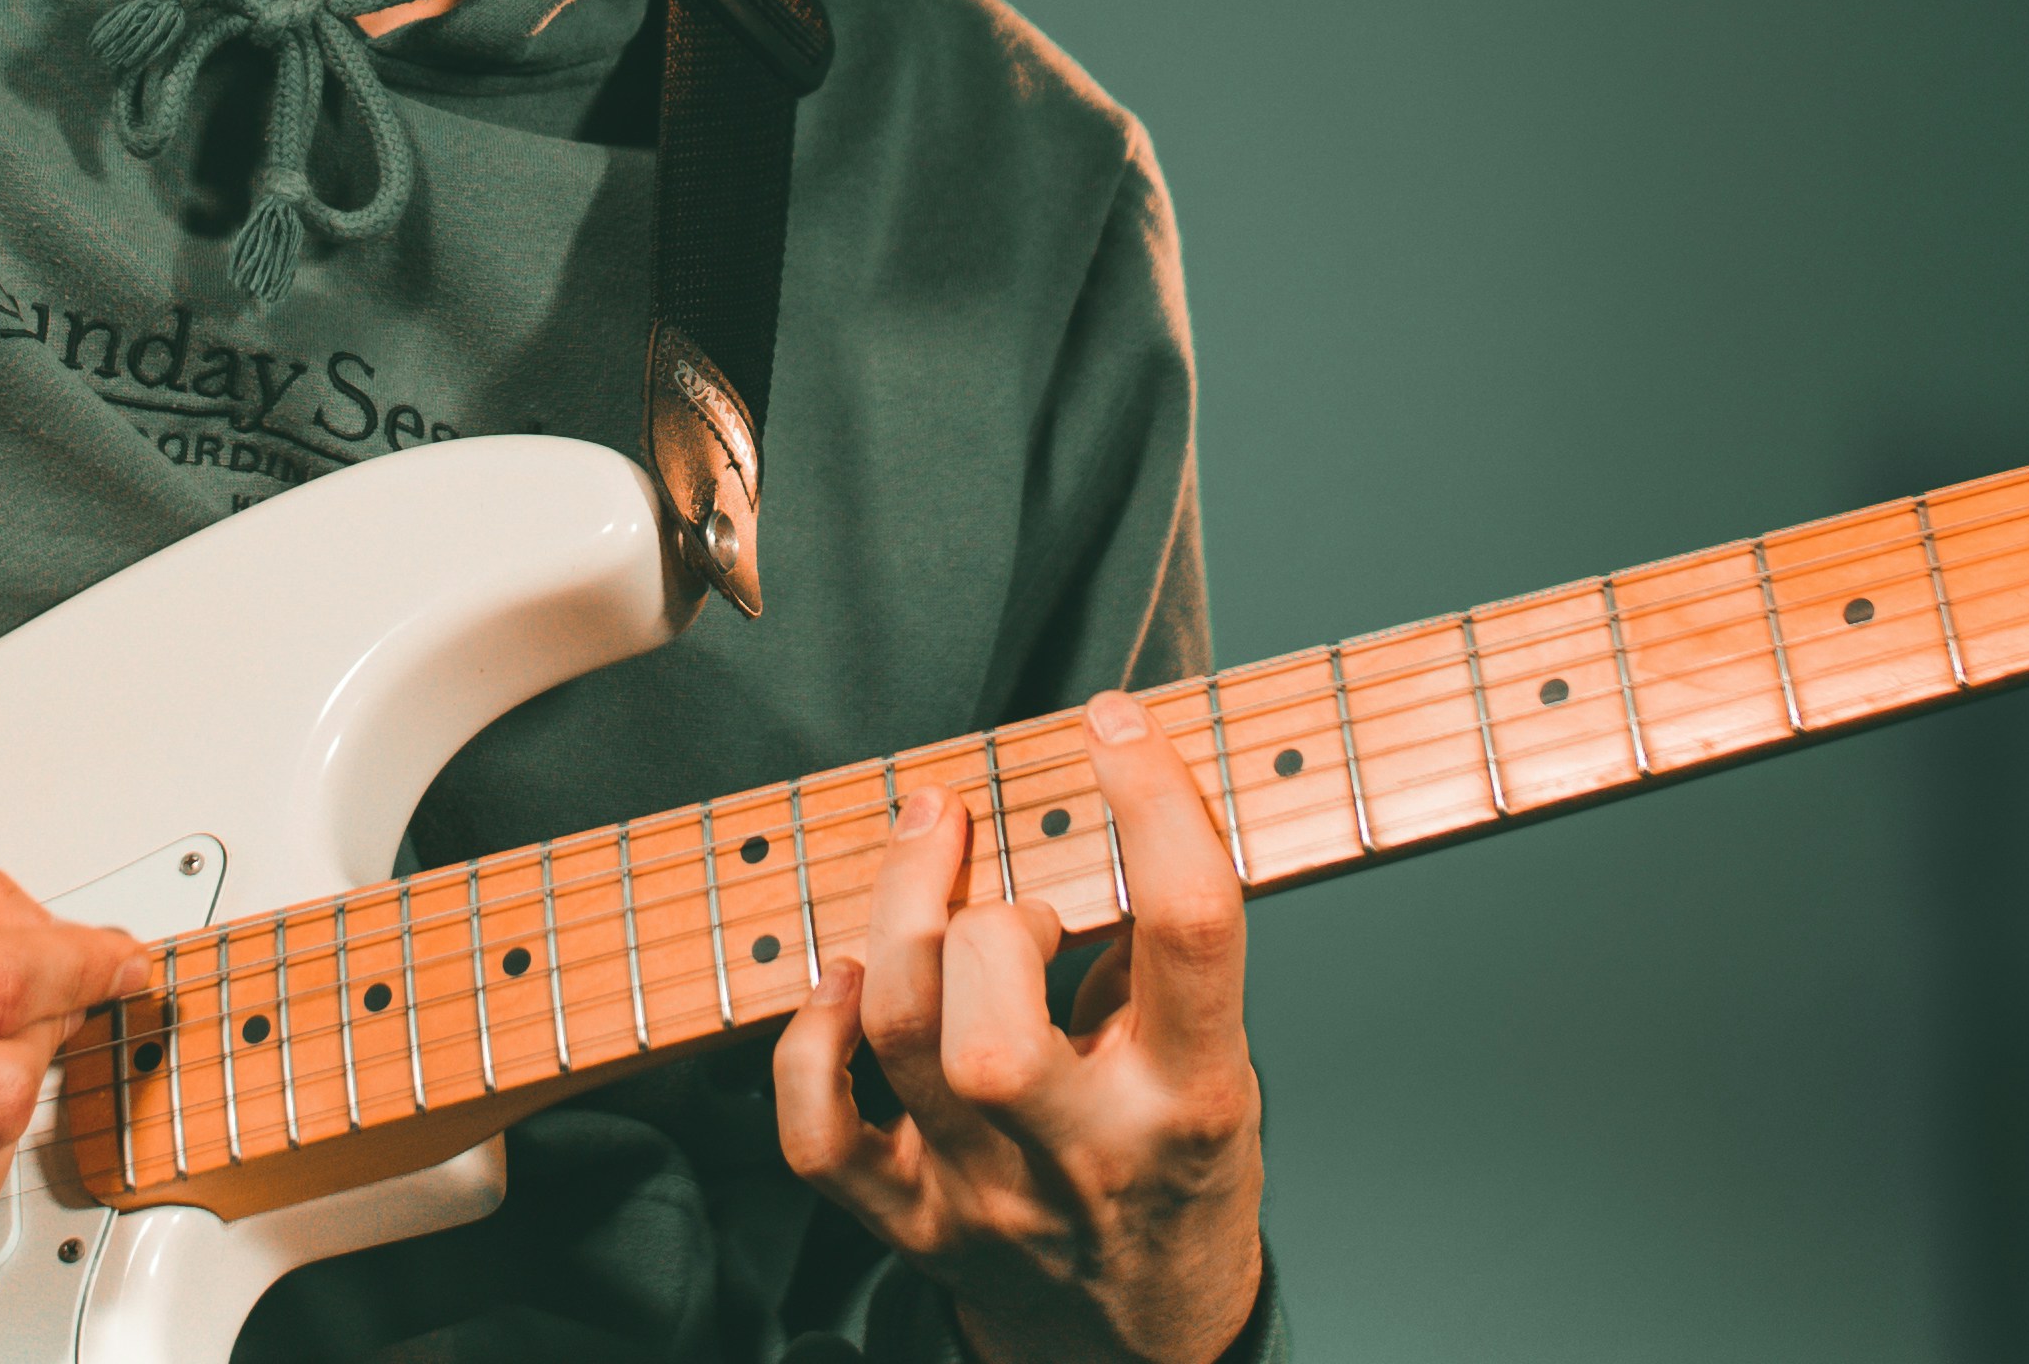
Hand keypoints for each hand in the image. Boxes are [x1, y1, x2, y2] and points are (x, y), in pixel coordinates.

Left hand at [773, 691, 1268, 1363]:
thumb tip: (1096, 799)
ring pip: (903, 1042)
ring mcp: (985, 1198)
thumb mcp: (1218, 1068)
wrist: (1139, 1346)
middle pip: (996, 1021)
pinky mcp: (907, 1223)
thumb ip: (1163, 962)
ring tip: (928, 865)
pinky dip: (810, 1039)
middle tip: (1004, 879)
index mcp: (1192, 1101)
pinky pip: (818, 1132)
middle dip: (987, 913)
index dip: (1154, 803)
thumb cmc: (1174, 1175)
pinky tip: (845, 985)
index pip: (1188, 931)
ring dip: (897, 923)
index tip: (1119, 726)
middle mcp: (1085, 1157)